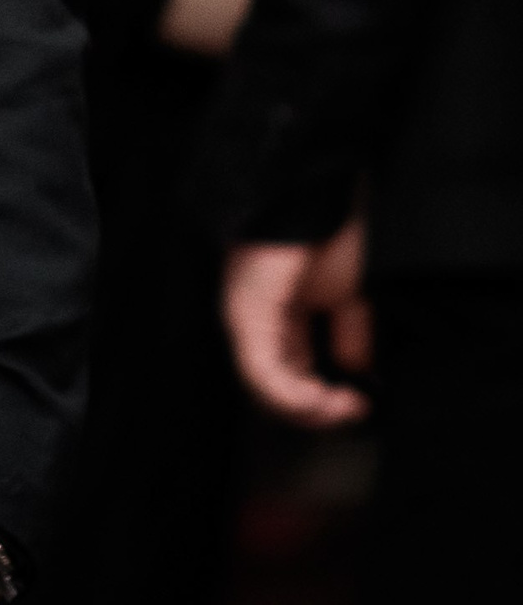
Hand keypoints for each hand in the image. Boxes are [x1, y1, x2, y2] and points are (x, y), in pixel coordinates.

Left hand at [222, 217, 371, 426]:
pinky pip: (260, 370)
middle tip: (353, 410)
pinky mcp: (246, 313)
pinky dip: (291, 395)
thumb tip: (357, 370)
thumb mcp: (352, 295)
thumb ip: (351, 335)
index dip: (322, 404)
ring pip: (263, 389)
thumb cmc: (331, 233)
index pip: (288, 381)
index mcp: (276, 321)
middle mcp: (254, 324)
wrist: (317, 191)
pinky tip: (321, 399)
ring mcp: (245, 318)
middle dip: (316, 413)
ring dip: (306, 409)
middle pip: (273, 392)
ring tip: (341, 406)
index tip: (359, 404)